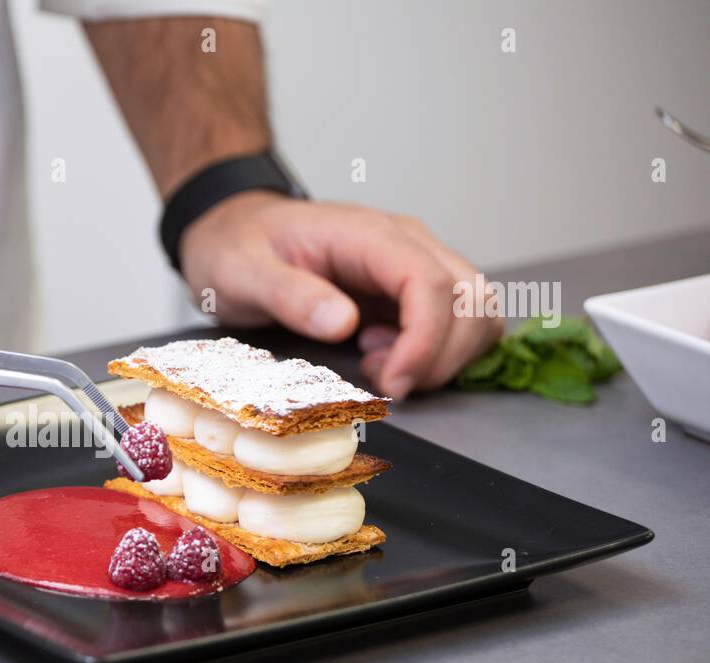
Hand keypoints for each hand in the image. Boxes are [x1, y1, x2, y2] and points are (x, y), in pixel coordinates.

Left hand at [178, 192, 501, 398]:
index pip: (430, 283)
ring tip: (383, 368)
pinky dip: (439, 352)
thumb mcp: (242, 272)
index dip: (425, 340)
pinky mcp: (411, 290)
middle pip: (469, 299)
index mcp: (366, 234)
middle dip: (441, 356)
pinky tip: (388, 358)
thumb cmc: (236, 247)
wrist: (234, 232)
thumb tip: (343, 323)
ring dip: (445, 355)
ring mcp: (414, 264)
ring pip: (475, 311)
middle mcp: (405, 243)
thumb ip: (289, 294)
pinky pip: (457, 321)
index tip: (394, 382)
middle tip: (387, 384)